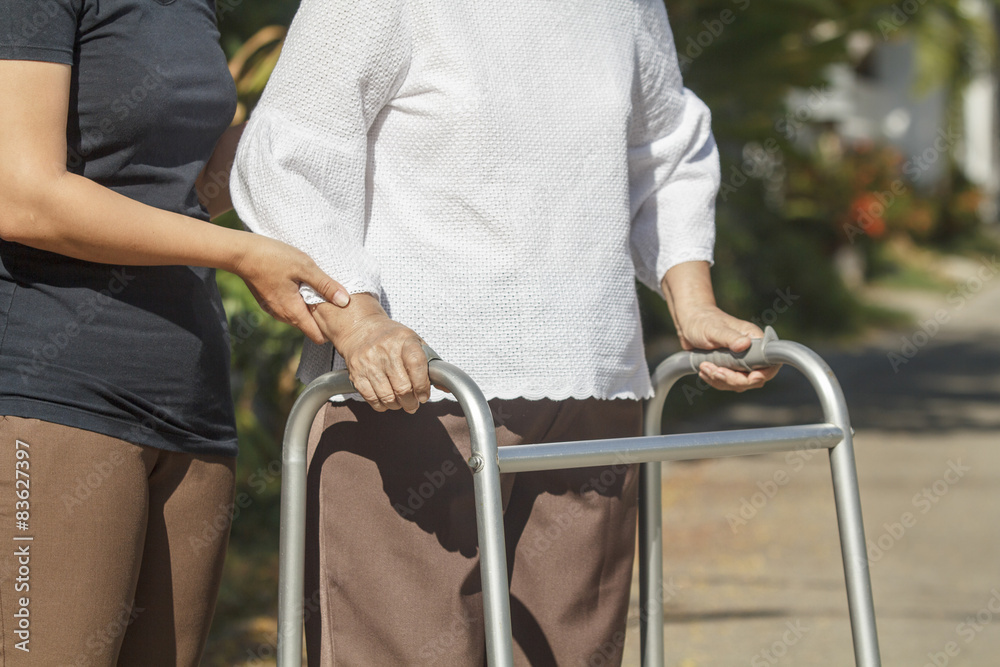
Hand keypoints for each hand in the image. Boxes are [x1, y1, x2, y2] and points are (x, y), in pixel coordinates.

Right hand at [231, 235, 349, 344]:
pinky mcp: (268, 302)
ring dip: (309, 308)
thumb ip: (325, 285)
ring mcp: (273, 309)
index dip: (330, 331)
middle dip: (322, 319)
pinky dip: (297, 301)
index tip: (341, 319)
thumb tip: (344, 301)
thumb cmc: (273, 257)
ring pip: (298, 316)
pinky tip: (302, 286)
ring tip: (319, 291)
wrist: (241, 253)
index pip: (316, 336)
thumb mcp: (305, 267)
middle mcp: (282, 316)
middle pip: (308, 326)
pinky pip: (288, 308)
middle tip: (333, 302)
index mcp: (293, 312)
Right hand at [311, 295, 430, 412]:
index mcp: (404, 340)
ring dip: (397, 405)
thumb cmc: (392, 338)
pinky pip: (371, 398)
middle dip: (411, 402)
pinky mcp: (356, 373)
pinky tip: (386, 402)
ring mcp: (369, 362)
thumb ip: (430, 363)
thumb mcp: (414, 341)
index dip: (422, 385)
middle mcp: (385, 350)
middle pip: (402, 387)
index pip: (417, 365)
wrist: (360, 329)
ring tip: (401, 404)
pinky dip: (381, 405)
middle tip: (413, 405)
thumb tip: (446, 386)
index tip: (424, 395)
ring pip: (387, 396)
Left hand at [675, 304, 779, 391]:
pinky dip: (715, 380)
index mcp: (754, 339)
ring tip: (704, 366)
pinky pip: (727, 383)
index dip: (761, 374)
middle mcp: (751, 352)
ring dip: (720, 380)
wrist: (689, 322)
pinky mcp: (729, 368)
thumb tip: (744, 344)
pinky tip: (704, 371)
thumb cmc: (703, 321)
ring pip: (739, 383)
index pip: (769, 363)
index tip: (749, 377)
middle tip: (715, 370)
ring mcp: (740, 362)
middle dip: (733, 379)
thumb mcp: (715, 330)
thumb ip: (730, 337)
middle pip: (753, 378)